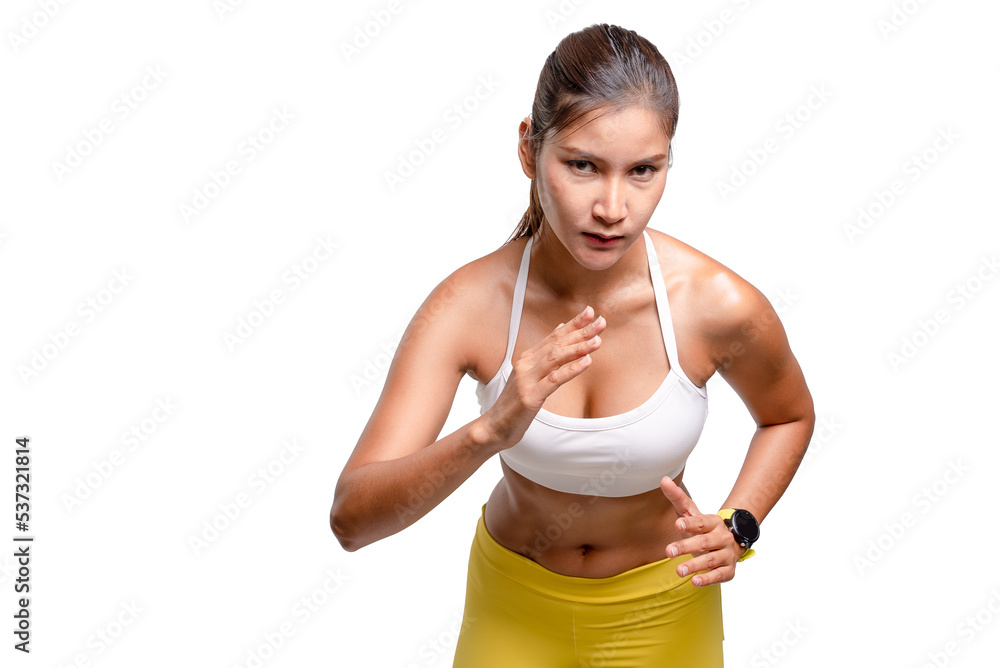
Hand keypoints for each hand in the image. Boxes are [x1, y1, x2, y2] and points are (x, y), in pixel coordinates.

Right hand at [484, 305, 605, 448]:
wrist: (496, 425)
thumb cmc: (516, 402)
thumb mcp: (530, 375)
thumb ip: (545, 353)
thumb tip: (561, 329)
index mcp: (528, 358)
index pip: (554, 336)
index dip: (573, 323)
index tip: (590, 312)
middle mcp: (526, 364)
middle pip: (557, 343)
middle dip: (581, 332)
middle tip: (601, 323)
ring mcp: (527, 379)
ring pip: (556, 357)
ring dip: (578, 348)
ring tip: (597, 341)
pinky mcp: (530, 396)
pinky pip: (554, 380)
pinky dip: (571, 369)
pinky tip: (586, 362)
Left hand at [660, 476, 744, 586]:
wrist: (730, 543)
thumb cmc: (704, 528)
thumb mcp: (691, 513)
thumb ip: (677, 498)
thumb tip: (663, 479)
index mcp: (713, 522)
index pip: (701, 522)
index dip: (690, 524)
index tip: (677, 524)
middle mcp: (722, 537)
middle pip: (704, 542)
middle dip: (685, 547)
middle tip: (668, 551)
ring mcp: (727, 554)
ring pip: (711, 560)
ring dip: (694, 565)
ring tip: (678, 570)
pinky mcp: (728, 570)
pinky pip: (719, 575)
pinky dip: (707, 579)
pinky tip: (694, 581)